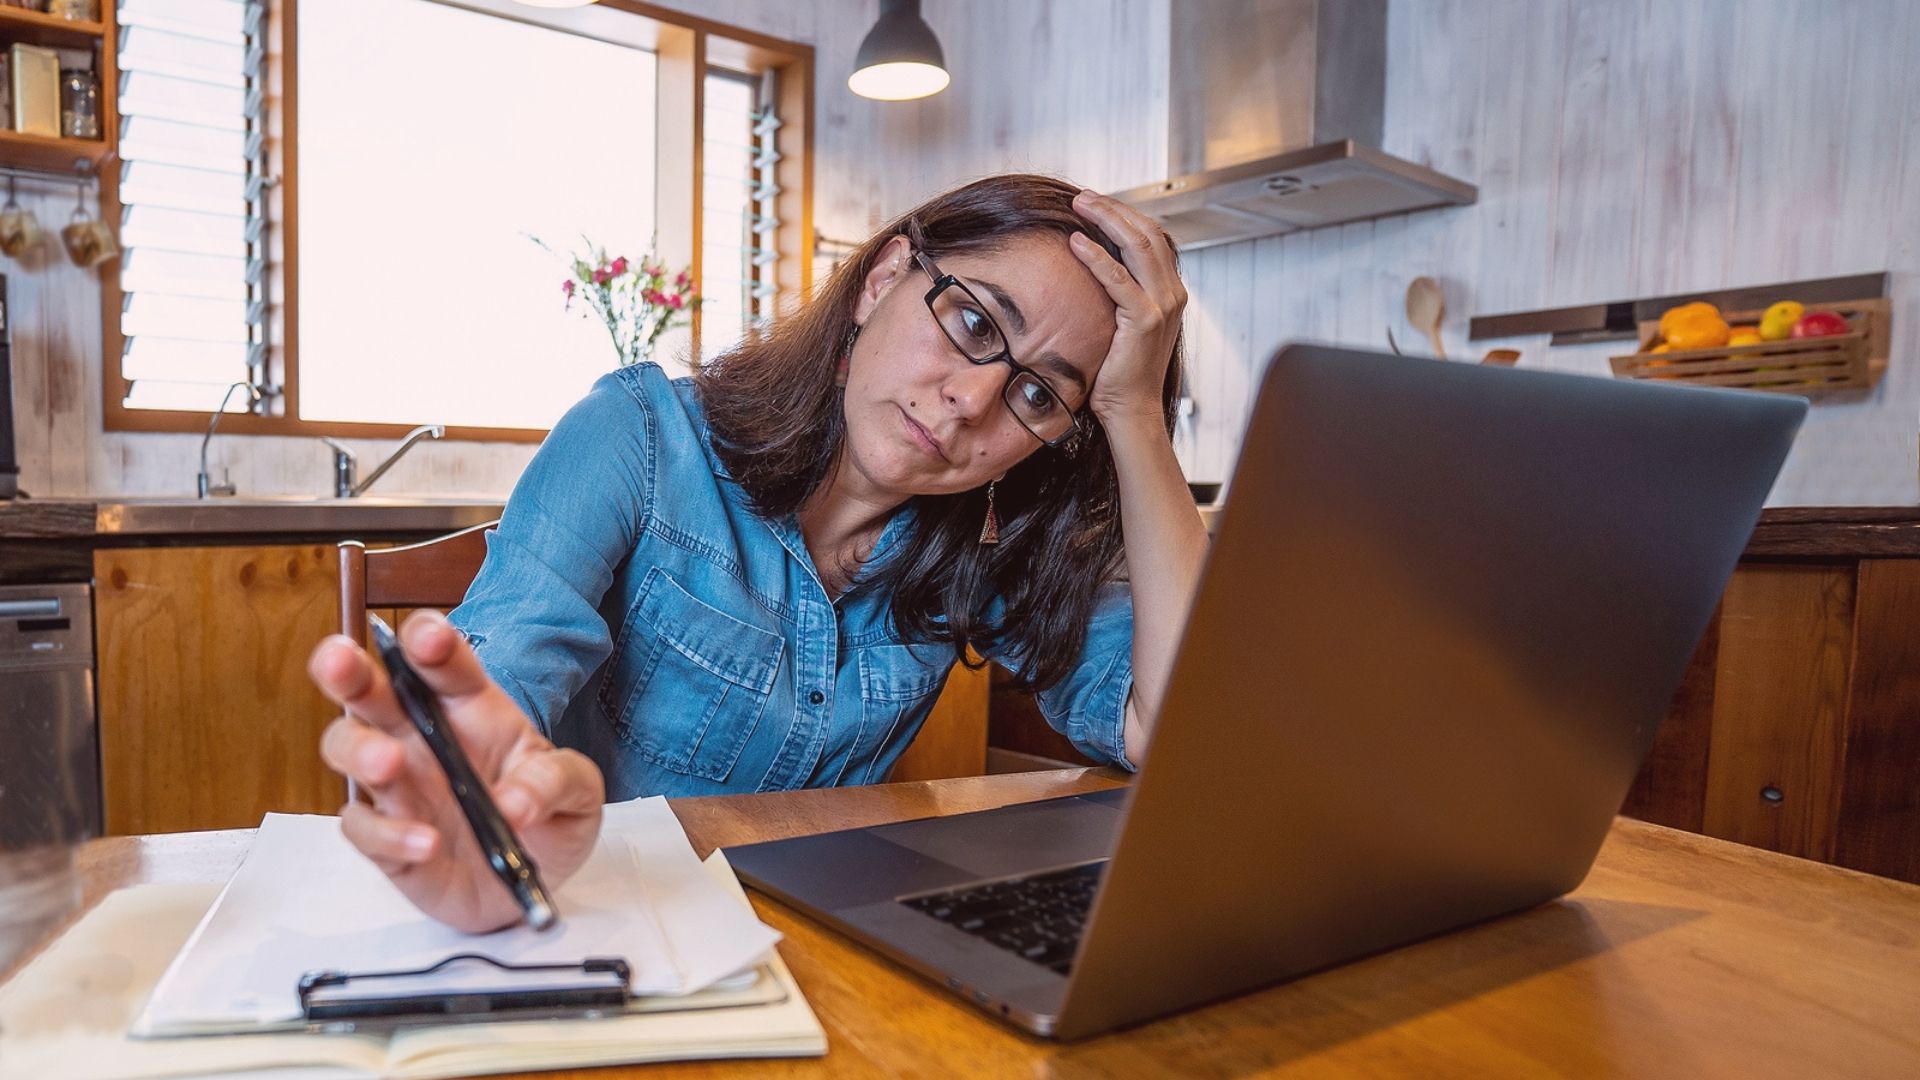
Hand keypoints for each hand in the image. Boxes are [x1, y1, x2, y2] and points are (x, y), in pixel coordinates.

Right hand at [310, 610, 604, 932]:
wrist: (531, 887)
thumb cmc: (548, 820)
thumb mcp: (579, 794)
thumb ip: (555, 782)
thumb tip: (515, 802)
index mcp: (471, 708)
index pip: (443, 663)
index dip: (429, 641)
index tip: (428, 639)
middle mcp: (423, 737)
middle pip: (370, 690)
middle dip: (347, 668)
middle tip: (341, 659)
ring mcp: (398, 785)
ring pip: (347, 747)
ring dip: (358, 749)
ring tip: (389, 762)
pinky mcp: (385, 837)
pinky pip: (363, 827)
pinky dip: (387, 833)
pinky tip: (426, 843)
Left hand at [1068, 189, 1187, 424]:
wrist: (1132, 409)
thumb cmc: (1120, 370)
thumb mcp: (1123, 323)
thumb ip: (1119, 293)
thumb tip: (1094, 266)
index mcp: (1169, 290)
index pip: (1152, 236)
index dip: (1124, 214)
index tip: (1095, 202)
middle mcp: (1172, 293)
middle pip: (1146, 232)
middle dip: (1113, 208)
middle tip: (1083, 195)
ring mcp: (1162, 305)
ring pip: (1137, 246)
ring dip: (1105, 220)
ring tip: (1079, 205)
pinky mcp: (1144, 321)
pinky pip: (1117, 279)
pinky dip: (1096, 257)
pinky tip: (1076, 242)